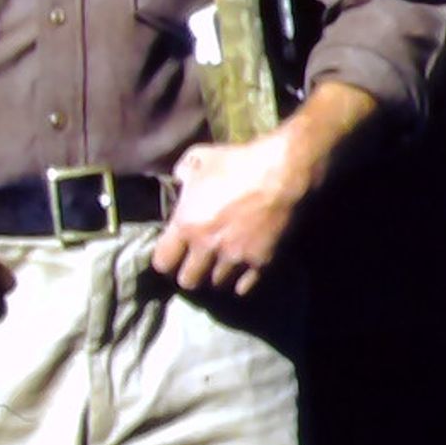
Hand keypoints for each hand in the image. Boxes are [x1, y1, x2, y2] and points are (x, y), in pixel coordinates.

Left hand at [150, 127, 322, 295]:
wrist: (283, 171)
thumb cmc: (238, 161)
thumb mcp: (200, 158)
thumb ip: (183, 173)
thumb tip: (180, 180)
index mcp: (185, 224)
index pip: (162, 262)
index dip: (166, 260)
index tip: (174, 254)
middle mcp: (207, 246)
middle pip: (189, 281)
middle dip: (190, 273)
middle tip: (197, 264)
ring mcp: (235, 256)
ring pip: (217, 284)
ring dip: (217, 276)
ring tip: (220, 267)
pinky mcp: (261, 261)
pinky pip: (244, 286)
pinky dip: (240, 282)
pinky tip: (241, 273)